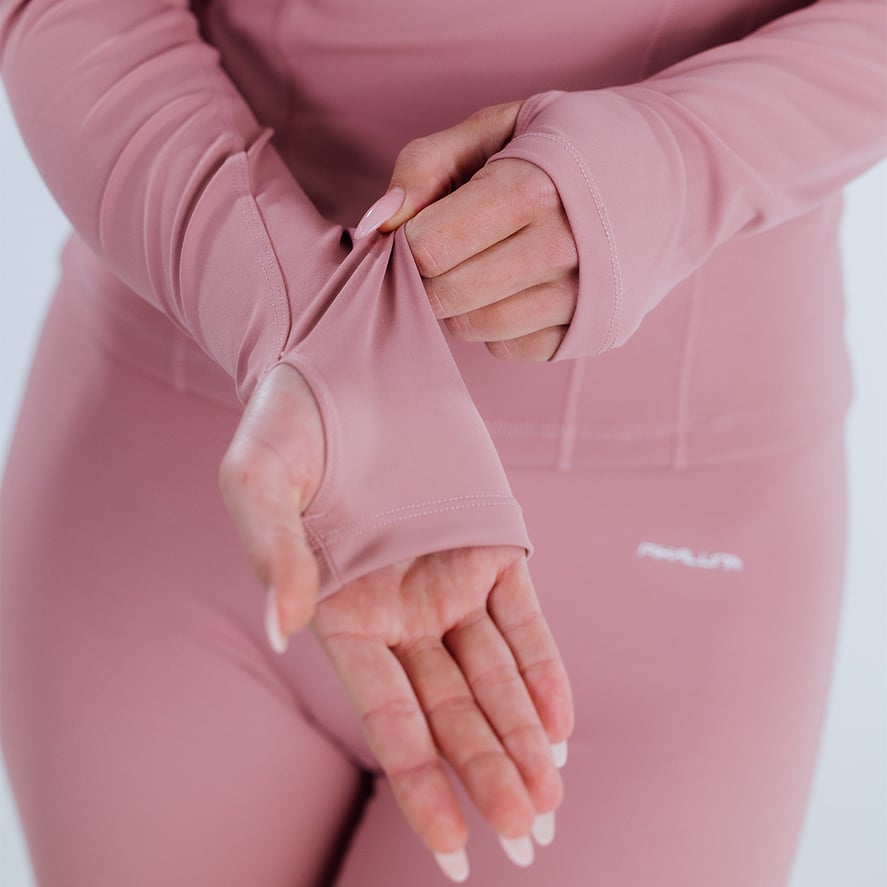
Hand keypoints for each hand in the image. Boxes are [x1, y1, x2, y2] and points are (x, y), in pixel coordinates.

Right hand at [218, 363, 573, 878]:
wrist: (345, 360)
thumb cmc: (286, 424)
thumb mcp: (257, 482)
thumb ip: (270, 554)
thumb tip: (283, 625)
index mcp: (344, 616)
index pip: (391, 720)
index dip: (422, 784)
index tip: (453, 851)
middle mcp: (402, 613)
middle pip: (453, 713)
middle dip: (487, 776)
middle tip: (525, 841)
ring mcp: (451, 582)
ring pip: (495, 677)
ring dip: (524, 738)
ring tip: (550, 803)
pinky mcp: (492, 543)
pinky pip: (525, 616)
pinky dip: (544, 667)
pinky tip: (561, 723)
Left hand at [357, 101, 578, 360]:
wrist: (667, 174)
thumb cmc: (564, 148)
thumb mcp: (496, 128)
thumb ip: (425, 165)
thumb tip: (377, 225)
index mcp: (531, 188)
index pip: (428, 249)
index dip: (410, 242)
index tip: (423, 227)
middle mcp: (561, 249)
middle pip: (445, 296)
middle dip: (428, 276)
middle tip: (447, 249)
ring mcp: (578, 298)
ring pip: (472, 328)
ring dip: (459, 303)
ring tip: (481, 263)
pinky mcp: (586, 333)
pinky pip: (507, 349)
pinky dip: (497, 326)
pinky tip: (515, 288)